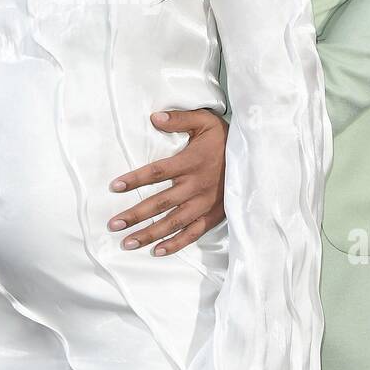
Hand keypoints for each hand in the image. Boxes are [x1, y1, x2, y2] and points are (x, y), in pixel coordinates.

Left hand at [106, 108, 227, 254]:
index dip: (135, 179)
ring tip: (128, 242)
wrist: (256, 156)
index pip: (157, 172)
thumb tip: (154, 117)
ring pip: (173, 222)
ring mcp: (205, 203)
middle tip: (113, 225)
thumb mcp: (204, 121)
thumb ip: (179, 119)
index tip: (114, 186)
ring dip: (150, 234)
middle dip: (135, 215)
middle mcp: (196, 186)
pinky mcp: (214, 215)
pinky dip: (176, 244)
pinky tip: (157, 251)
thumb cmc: (224, 138)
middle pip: (161, 203)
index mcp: (191, 162)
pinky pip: (193, 233)